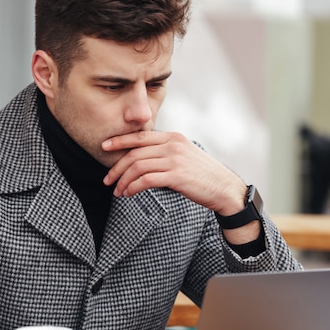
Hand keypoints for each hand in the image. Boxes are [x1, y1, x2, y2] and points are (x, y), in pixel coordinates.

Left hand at [102, 131, 243, 213]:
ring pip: (138, 167)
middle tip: (107, 179)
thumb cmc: (203, 175)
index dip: (119, 141)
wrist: (225, 188)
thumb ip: (165, 152)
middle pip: (135, 153)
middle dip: (116, 167)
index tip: (104, 147)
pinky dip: (133, 187)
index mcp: (173, 137)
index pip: (140, 136)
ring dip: (123, 181)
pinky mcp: (176, 176)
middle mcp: (173, 145)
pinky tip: (129, 194)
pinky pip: (146, 180)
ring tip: (118, 191)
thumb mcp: (184, 155)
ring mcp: (175, 160)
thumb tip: (142, 159)